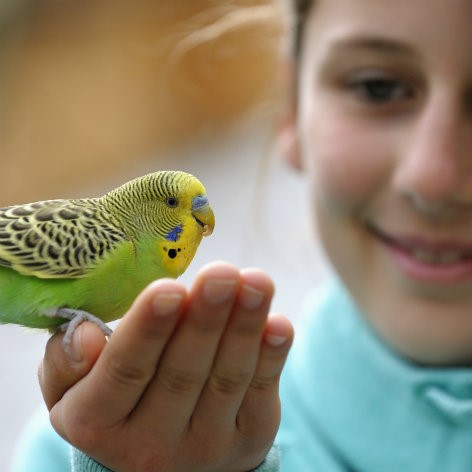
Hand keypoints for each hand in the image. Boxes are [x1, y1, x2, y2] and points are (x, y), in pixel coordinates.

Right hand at [39, 261, 292, 471]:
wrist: (158, 460)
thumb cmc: (114, 402)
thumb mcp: (72, 389)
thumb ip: (66, 362)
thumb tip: (83, 334)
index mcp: (99, 422)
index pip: (125, 371)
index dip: (148, 330)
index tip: (169, 288)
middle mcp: (151, 443)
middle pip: (182, 373)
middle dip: (205, 319)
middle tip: (221, 273)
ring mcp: (205, 446)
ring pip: (226, 379)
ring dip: (245, 327)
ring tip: (257, 282)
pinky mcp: (246, 439)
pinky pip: (261, 394)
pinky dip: (272, 357)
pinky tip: (279, 324)